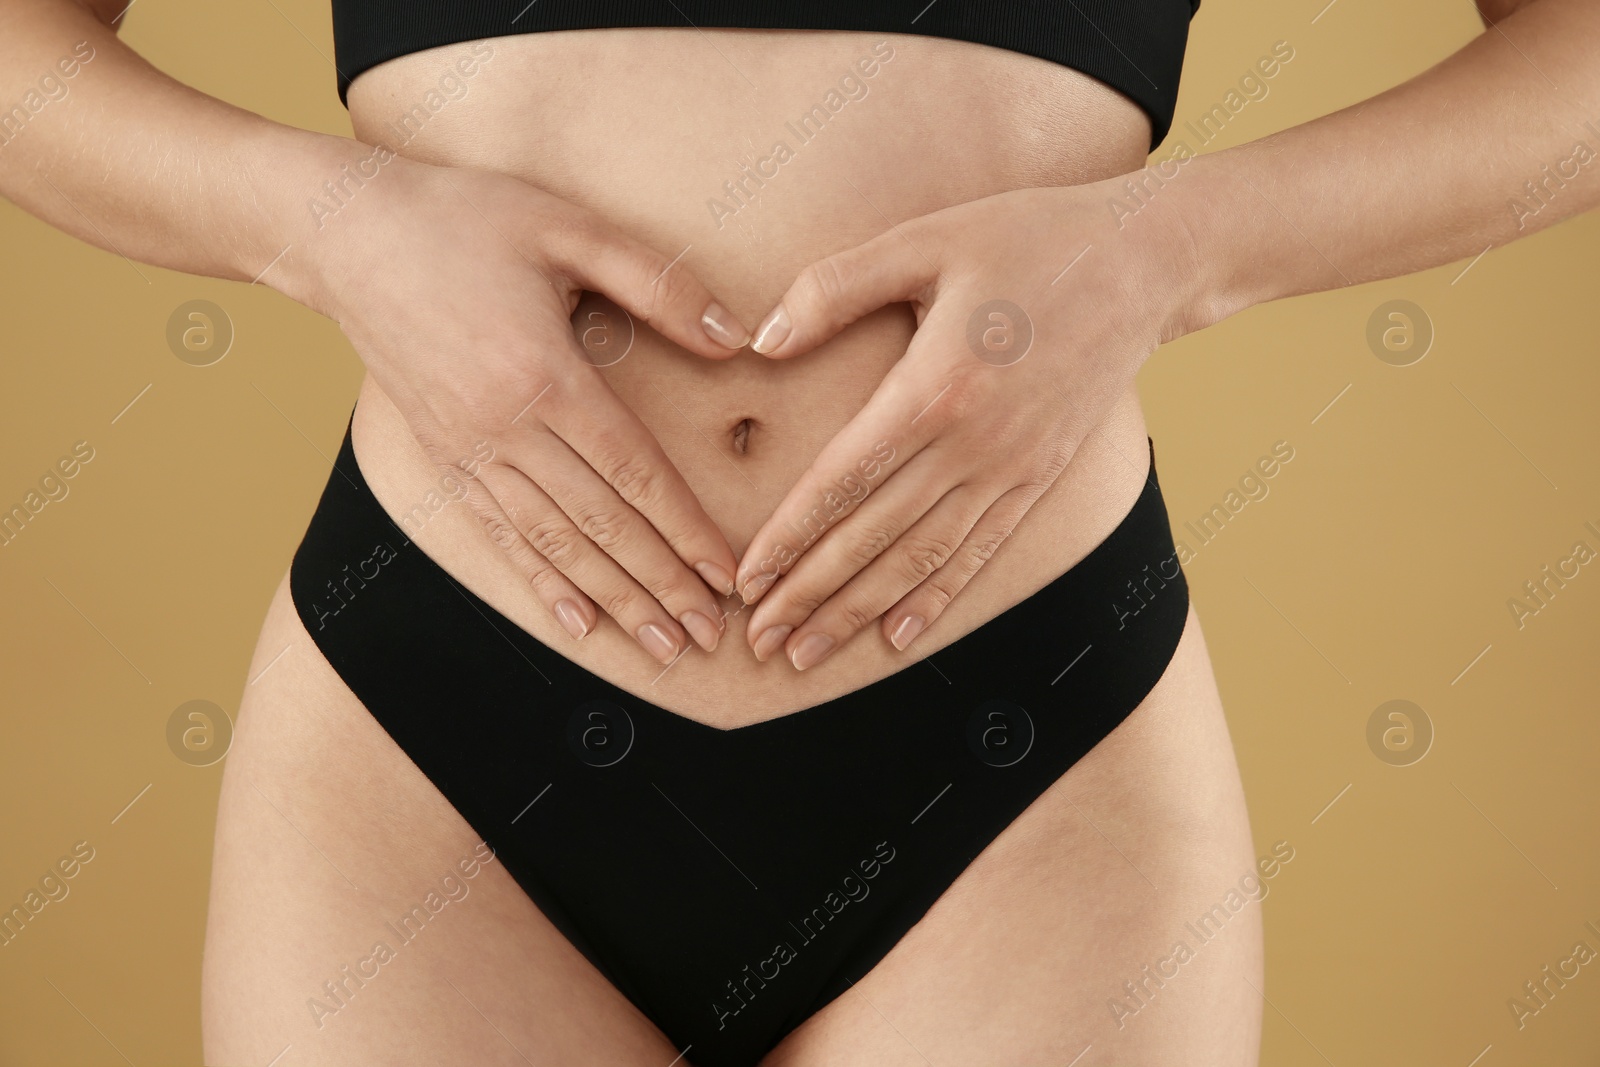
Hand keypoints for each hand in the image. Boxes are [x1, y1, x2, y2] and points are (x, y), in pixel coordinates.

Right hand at [296, 153, 750, 664]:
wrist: (344, 234)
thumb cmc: (465, 219)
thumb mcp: (569, 228)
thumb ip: (659, 284)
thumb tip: (736, 338)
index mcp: (547, 377)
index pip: (636, 473)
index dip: (686, 530)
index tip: (728, 574)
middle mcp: (505, 430)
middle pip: (601, 525)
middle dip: (661, 584)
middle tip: (709, 635)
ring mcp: (468, 452)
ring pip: (554, 544)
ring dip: (612, 599)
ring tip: (661, 644)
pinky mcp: (442, 459)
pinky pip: (498, 535)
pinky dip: (540, 581)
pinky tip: (575, 621)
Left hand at [733, 178, 1211, 669]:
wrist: (1147, 260)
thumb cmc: (1030, 237)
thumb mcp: (925, 240)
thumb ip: (835, 288)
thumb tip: (761, 341)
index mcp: (934, 388)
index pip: (842, 482)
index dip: (789, 538)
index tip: (747, 581)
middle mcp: (973, 445)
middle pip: (872, 538)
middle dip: (809, 595)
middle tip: (760, 640)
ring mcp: (1012, 469)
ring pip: (921, 560)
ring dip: (859, 613)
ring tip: (807, 654)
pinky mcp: (1041, 477)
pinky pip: (981, 552)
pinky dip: (936, 599)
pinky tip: (899, 637)